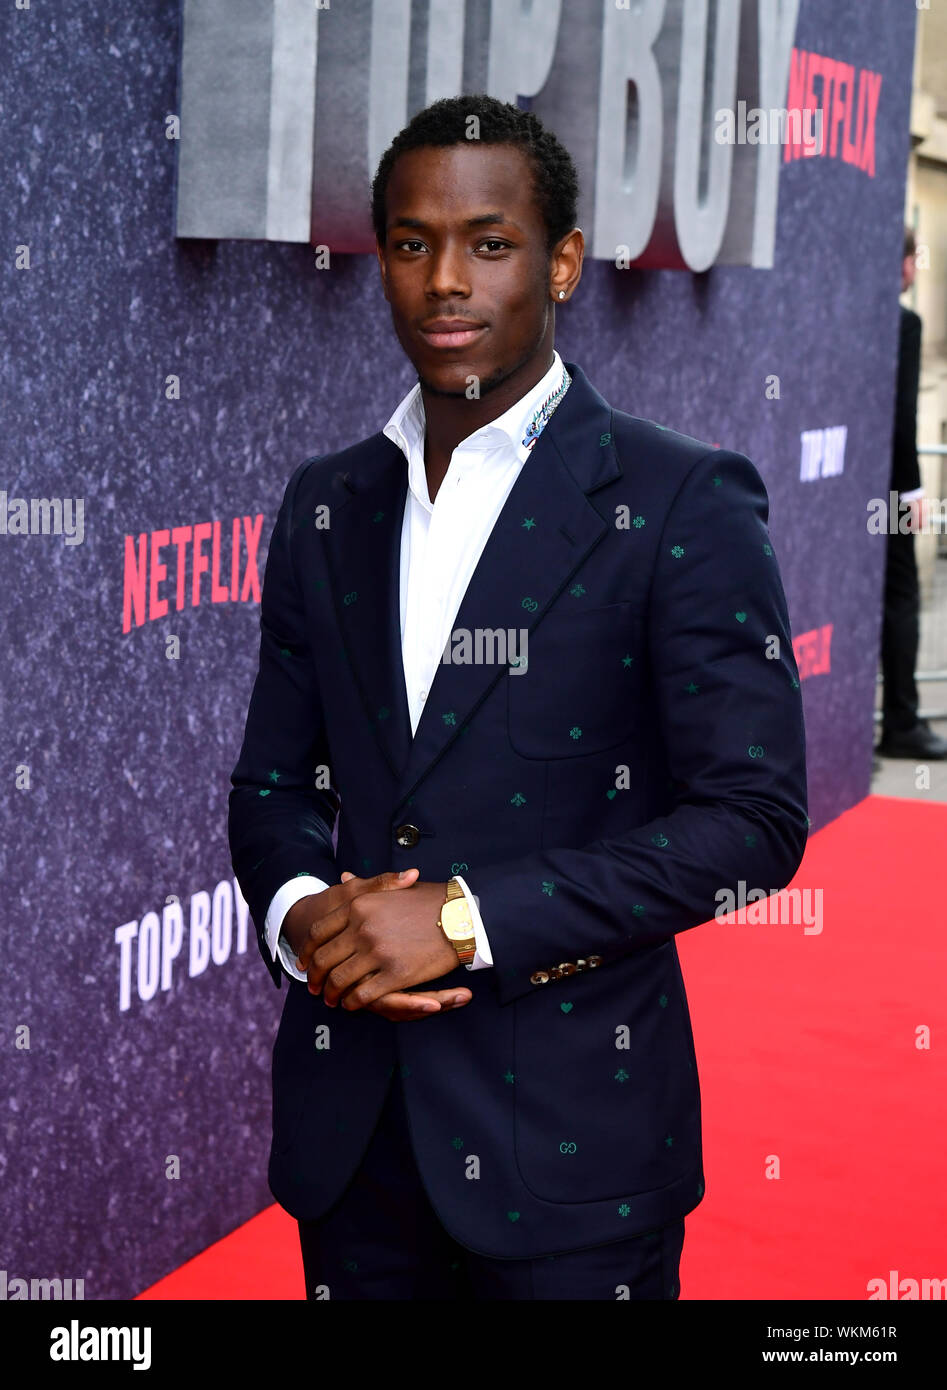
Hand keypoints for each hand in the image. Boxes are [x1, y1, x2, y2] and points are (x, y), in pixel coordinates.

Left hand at [283, 870, 470, 1015]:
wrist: (460, 915)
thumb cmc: (428, 900)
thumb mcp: (392, 887)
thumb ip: (365, 887)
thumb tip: (344, 878)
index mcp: (358, 905)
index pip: (320, 932)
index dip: (309, 950)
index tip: (305, 961)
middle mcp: (363, 928)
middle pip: (325, 959)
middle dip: (315, 977)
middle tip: (313, 987)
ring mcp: (378, 952)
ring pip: (340, 980)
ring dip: (332, 994)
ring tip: (331, 1000)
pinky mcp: (395, 973)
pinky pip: (363, 994)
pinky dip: (353, 1002)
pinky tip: (352, 1004)